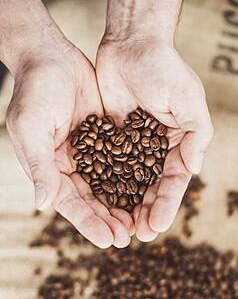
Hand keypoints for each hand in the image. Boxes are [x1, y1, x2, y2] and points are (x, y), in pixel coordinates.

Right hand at [6, 42, 132, 247]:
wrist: (51, 58)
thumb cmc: (34, 91)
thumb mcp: (31, 129)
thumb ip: (39, 166)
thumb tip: (43, 204)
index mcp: (50, 169)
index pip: (70, 203)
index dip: (89, 223)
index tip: (108, 241)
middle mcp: (69, 166)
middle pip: (92, 200)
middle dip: (109, 220)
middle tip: (129, 238)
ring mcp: (88, 153)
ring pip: (108, 185)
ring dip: (123, 204)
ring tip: (140, 223)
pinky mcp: (104, 138)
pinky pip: (120, 162)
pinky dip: (131, 177)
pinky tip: (145, 190)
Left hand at [96, 38, 212, 241]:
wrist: (130, 46)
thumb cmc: (164, 69)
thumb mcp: (189, 99)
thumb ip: (197, 134)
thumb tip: (194, 169)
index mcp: (178, 143)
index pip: (173, 181)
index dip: (167, 204)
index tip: (157, 226)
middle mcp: (156, 149)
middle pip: (151, 187)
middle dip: (147, 211)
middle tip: (139, 235)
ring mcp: (132, 147)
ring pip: (129, 183)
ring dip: (126, 206)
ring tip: (121, 229)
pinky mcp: (110, 140)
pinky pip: (107, 168)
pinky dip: (105, 187)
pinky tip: (101, 204)